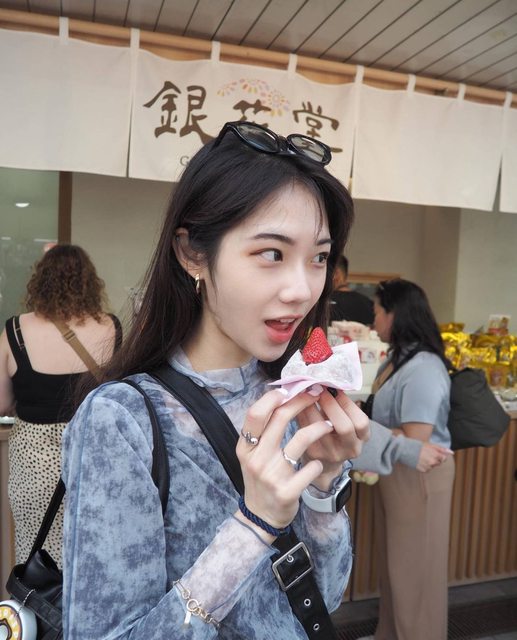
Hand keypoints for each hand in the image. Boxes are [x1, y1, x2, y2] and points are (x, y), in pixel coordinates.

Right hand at [236, 389, 334, 535]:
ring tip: (328, 424)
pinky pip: (311, 466)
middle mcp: (256, 459)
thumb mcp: (251, 455)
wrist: (260, 517)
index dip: (273, 398)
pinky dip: (318, 462)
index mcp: (245, 448)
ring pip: (301, 439)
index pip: (256, 414)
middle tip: (315, 395)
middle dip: (301, 402)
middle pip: (280, 419)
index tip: (289, 389)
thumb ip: (262, 432)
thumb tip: (279, 397)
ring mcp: (271, 476)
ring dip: (319, 427)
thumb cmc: (260, 478)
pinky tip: (318, 462)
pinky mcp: (287, 491)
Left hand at [297, 389, 369, 489]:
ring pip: (321, 428)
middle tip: (320, 389)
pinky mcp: (312, 453)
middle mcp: (350, 449)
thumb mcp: (345, 423)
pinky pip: (305, 430)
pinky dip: (300, 414)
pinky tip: (296, 403)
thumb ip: (340, 406)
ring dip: (312, 406)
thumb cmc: (335, 435)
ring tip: (306, 391)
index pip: (361, 422)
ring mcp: (331, 453)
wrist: (324, 464)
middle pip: (344, 427)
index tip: (335, 388)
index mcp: (361, 439)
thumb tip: (327, 381)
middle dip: (331, 404)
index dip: (347, 403)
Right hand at [416, 442, 453, 471]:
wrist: (406, 450)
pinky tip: (420, 461)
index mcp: (436, 455)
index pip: (444, 458)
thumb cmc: (419, 446)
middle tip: (427, 454)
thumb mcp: (431, 445)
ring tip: (422, 457)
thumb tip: (452, 453)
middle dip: (435, 459)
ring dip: (429, 463)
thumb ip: (442, 449)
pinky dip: (425, 466)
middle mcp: (433, 462)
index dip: (439, 455)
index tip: (434, 453)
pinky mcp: (423, 470)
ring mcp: (428, 467)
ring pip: (433, 466)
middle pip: (438, 462)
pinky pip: (427, 469)